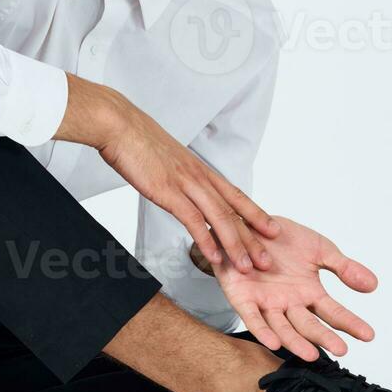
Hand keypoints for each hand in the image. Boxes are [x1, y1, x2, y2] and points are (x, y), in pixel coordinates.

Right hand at [92, 93, 278, 272]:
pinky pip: (193, 220)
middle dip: (253, 238)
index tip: (271, 229)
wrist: (120, 125)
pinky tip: (214, 256)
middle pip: (233, 211)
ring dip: (236, 245)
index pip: (235, 195)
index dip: (256, 214)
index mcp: (199, 169)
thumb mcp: (167, 159)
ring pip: (219, 218)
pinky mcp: (168, 191)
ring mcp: (185, 183)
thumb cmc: (137, 140)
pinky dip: (205, 240)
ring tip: (247, 266)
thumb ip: (179, 175)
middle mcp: (199, 177)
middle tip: (267, 260)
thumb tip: (182, 186)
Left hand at [204, 214, 377, 359]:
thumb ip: (343, 267)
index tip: (368, 335)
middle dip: (325, 338)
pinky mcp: (243, 298)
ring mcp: (266, 303)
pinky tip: (274, 343)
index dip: (350, 323)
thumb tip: (373, 285)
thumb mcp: (318, 248)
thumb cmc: (281, 239)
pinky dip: (262, 330)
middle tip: (342, 350)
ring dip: (296, 342)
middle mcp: (289, 303)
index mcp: (309, 292)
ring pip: (282, 327)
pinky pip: (253, 317)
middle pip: (309, 325)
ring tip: (311, 354)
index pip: (333, 312)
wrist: (246, 223)